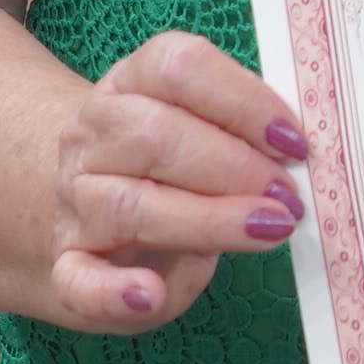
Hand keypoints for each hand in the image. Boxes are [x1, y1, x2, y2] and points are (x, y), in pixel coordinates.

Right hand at [45, 29, 308, 332]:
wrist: (100, 211)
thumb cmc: (175, 169)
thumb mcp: (206, 131)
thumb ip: (244, 133)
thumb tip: (294, 154)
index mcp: (132, 83)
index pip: (179, 68)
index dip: (243, 101)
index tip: (294, 140)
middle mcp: (93, 134)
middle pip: (155, 137)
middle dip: (235, 168)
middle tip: (288, 197)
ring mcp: (76, 200)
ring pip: (130, 205)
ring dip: (208, 221)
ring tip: (266, 231)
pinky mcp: (68, 264)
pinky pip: (77, 280)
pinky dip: (112, 292)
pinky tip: (149, 295)